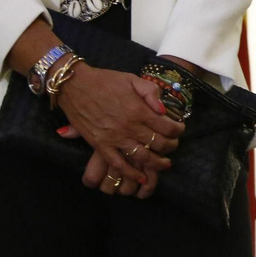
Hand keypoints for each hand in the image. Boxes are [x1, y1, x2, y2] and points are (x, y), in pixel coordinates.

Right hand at [54, 64, 184, 194]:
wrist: (75, 86)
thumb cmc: (105, 81)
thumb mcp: (133, 79)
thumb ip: (151, 92)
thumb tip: (163, 110)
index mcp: (138, 109)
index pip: (167, 127)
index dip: (178, 130)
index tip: (180, 129)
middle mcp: (129, 126)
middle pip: (158, 143)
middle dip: (171, 146)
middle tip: (174, 145)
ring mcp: (114, 138)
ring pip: (142, 157)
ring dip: (157, 163)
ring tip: (165, 163)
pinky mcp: (100, 146)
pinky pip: (118, 164)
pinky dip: (131, 173)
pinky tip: (142, 177)